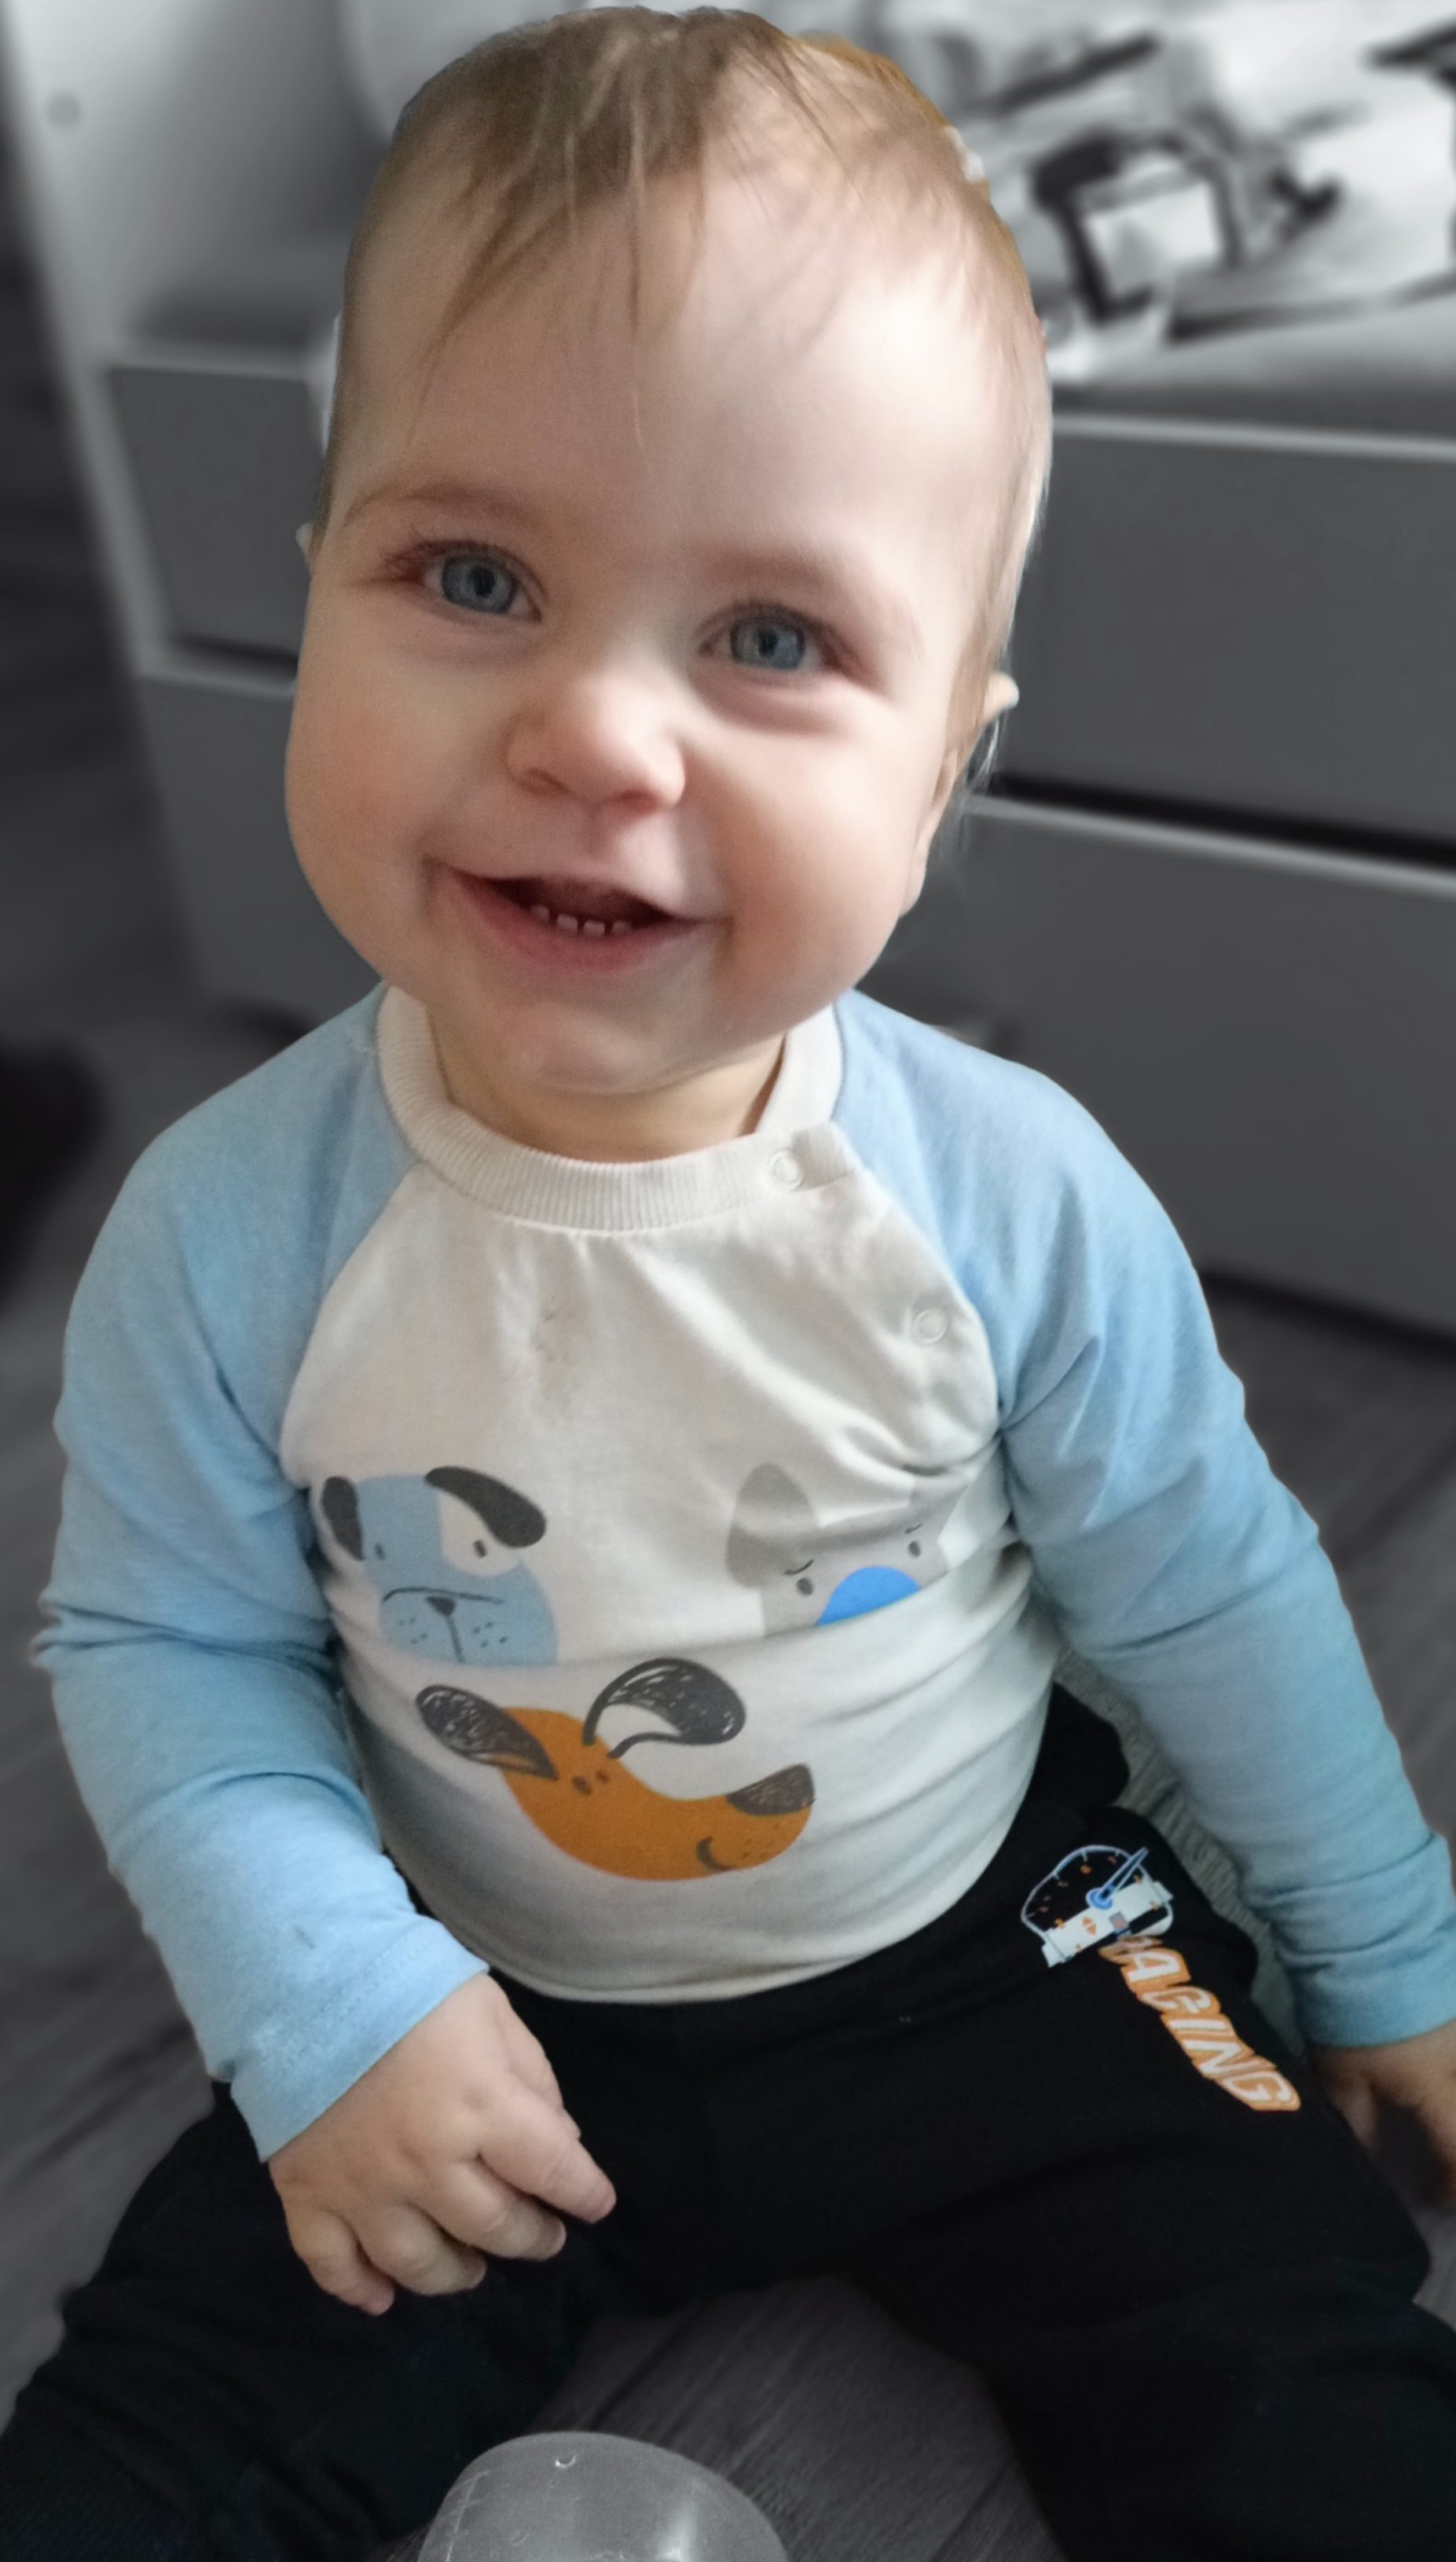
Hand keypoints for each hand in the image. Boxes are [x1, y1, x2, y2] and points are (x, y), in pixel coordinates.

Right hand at [267, 1974, 615, 2314]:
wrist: (305, 1974)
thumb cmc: (412, 1986)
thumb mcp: (495, 2015)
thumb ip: (533, 2081)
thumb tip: (560, 2142)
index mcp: (482, 2107)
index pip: (552, 2169)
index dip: (583, 2193)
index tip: (596, 2205)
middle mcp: (427, 2163)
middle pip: (493, 2227)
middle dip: (531, 2237)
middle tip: (544, 2235)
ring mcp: (364, 2188)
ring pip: (419, 2263)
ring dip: (457, 2274)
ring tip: (475, 2266)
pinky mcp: (308, 2195)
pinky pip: (333, 2264)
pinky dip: (358, 2289)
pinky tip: (382, 2297)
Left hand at [1309, 2013, 1455, 2207]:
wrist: (1367, 1934)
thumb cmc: (1349, 2015)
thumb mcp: (1341, 2076)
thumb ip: (1359, 2122)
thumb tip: (1369, 2159)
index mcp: (1439, 2090)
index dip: (1453, 2182)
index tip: (1440, 2197)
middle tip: (1452, 2160)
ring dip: (1454, 2104)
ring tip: (1446, 2118)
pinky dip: (1454, 2067)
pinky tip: (1445, 2070)